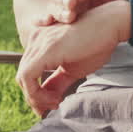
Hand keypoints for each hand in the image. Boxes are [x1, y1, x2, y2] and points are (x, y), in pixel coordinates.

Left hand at [17, 0, 128, 116]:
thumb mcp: (73, 68)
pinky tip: (55, 98)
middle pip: (22, 77)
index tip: (53, 103)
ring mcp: (38, 43)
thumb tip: (49, 99)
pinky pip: (27, 76)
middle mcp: (35, 40)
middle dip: (35, 98)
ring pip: (22, 78)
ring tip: (55, 103)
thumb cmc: (96, 43)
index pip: (28, 73)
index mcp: (40, 42)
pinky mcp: (45, 50)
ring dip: (36, 98)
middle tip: (52, 107)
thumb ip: (57, 82)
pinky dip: (36, 93)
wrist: (110, 24)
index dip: (36, 94)